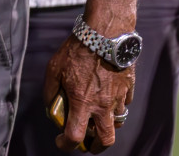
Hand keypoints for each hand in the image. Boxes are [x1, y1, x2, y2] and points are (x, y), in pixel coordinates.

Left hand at [43, 36, 133, 150]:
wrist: (105, 34)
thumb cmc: (76, 50)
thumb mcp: (54, 68)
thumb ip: (51, 91)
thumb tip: (50, 106)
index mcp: (82, 102)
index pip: (75, 136)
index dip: (66, 145)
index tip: (61, 142)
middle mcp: (102, 105)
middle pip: (106, 140)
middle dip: (96, 147)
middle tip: (89, 144)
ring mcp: (117, 98)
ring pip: (117, 123)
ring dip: (107, 125)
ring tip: (97, 118)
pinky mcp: (128, 89)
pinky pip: (124, 105)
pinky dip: (116, 106)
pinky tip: (107, 97)